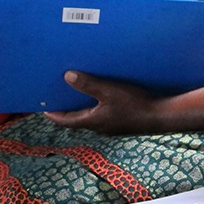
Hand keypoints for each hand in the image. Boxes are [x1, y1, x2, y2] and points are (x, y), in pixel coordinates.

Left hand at [44, 71, 161, 133]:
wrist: (160, 116)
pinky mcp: (120, 122)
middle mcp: (99, 126)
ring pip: (90, 117)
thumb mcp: (109, 91)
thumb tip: (67, 77)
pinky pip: (102, 114)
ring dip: (81, 107)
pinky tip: (100, 97)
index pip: (66, 120)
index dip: (53, 115)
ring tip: (76, 94)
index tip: (43, 108)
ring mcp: (111, 125)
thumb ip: (88, 84)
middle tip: (57, 98)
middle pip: (77, 119)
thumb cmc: (135, 104)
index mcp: (92, 121)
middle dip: (66, 109)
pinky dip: (95, 106)